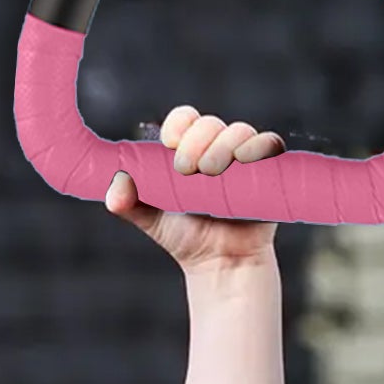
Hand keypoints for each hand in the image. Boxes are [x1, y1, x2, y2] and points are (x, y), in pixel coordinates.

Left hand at [104, 107, 285, 274]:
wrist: (220, 264)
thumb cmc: (186, 238)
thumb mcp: (152, 220)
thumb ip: (129, 204)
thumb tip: (114, 190)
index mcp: (187, 151)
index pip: (184, 120)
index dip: (179, 124)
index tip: (171, 143)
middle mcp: (216, 150)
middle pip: (210, 123)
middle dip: (197, 141)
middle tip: (188, 170)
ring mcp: (243, 159)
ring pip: (239, 132)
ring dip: (224, 147)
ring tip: (213, 174)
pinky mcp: (269, 171)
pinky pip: (268, 146)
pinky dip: (257, 150)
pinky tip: (244, 165)